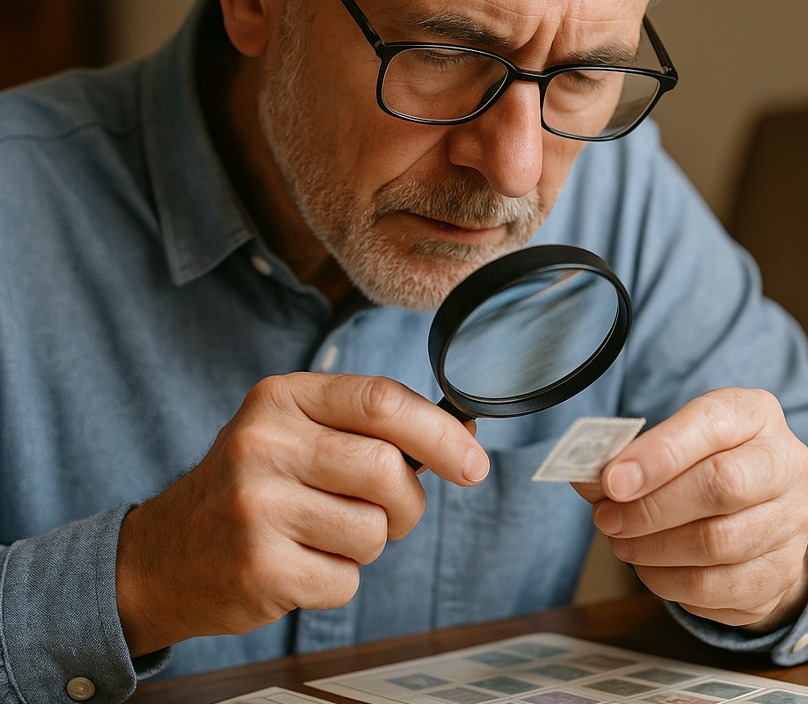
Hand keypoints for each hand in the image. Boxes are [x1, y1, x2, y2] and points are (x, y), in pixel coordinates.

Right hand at [116, 373, 488, 656]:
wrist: (165, 553)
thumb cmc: (253, 485)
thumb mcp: (297, 431)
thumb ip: (371, 427)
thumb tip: (463, 435)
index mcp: (282, 398)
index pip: (380, 401)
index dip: (438, 432)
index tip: (472, 461)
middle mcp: (263, 444)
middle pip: (385, 469)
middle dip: (406, 501)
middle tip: (387, 511)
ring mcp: (256, 508)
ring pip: (373, 531)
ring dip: (368, 543)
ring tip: (326, 534)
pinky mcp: (258, 569)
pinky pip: (345, 580)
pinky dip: (339, 578)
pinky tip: (301, 563)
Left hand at [574, 388, 807, 629]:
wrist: (758, 506)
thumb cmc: (702, 462)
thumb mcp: (669, 440)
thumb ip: (627, 455)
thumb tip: (586, 475)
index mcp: (754, 414)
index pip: (710, 425)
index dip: (657, 455)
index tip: (611, 480)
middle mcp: (785, 463)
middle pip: (720, 486)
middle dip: (650, 507)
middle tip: (606, 518)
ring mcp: (792, 522)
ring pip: (718, 543)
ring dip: (653, 548)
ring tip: (621, 542)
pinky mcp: (782, 573)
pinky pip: (718, 587)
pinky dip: (670, 581)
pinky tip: (648, 567)